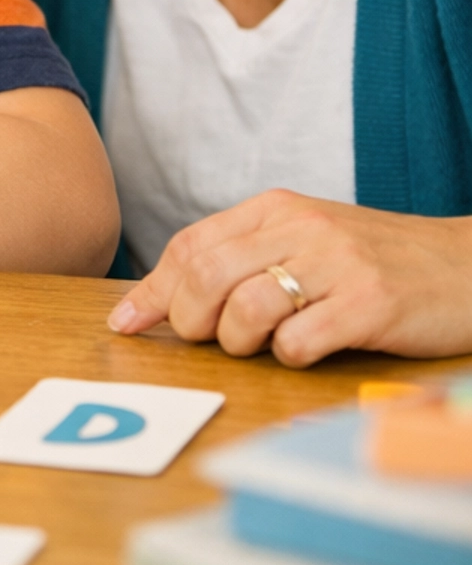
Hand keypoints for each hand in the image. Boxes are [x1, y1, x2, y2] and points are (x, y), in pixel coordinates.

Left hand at [107, 189, 471, 365]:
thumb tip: (166, 298)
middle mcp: (303, 228)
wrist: (466, 266)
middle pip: (206, 277)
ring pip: (245, 310)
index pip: (192, 245)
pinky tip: (307, 349)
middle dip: (189, 320)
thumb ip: (243, 258)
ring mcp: (338, 265)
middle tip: (207, 340)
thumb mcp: (306, 240)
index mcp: (278, 208)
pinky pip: (299, 342)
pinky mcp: (370, 305)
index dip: (153, 291)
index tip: (126, 324)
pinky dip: (289, 356)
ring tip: (263, 344)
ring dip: (239, 342)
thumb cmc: (376, 260)